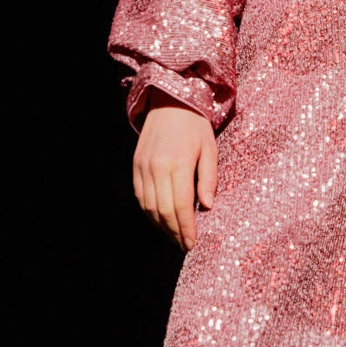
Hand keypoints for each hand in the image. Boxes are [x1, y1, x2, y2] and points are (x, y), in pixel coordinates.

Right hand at [132, 94, 216, 250]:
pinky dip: (149, 212)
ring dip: (161, 226)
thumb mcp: (210, 149)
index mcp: (178, 163)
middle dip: (174, 232)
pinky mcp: (136, 166)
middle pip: (164, 211)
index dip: (187, 228)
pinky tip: (160, 219)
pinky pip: (140, 196)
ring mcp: (143, 167)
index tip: (192, 242)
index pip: (181, 205)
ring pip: (149, 207)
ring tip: (174, 236)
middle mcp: (157, 167)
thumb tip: (207, 206)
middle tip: (184, 245)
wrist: (168, 101)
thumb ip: (208, 178)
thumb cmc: (195, 126)